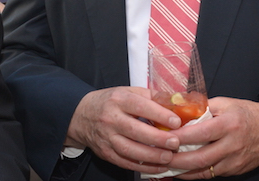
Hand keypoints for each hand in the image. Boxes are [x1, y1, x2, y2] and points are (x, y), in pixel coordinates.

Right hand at [66, 86, 182, 173]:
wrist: (81, 115)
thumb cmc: (111, 102)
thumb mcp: (128, 92)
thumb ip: (151, 97)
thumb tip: (176, 103)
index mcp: (119, 100)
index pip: (140, 106)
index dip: (159, 115)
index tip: (176, 122)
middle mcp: (111, 119)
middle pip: (135, 130)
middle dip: (157, 139)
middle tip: (175, 143)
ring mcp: (107, 137)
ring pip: (130, 150)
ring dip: (151, 156)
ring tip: (169, 157)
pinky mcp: (105, 153)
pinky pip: (125, 163)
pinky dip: (143, 167)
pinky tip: (158, 167)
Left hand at [167, 97, 258, 178]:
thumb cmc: (247, 113)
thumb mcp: (226, 103)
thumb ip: (203, 106)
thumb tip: (180, 108)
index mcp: (229, 124)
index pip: (200, 133)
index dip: (180, 137)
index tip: (164, 136)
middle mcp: (232, 144)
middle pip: (200, 157)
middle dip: (177, 160)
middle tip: (159, 156)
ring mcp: (234, 160)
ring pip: (204, 170)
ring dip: (182, 171)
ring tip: (165, 166)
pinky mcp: (235, 170)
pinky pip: (211, 174)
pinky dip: (195, 174)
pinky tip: (182, 172)